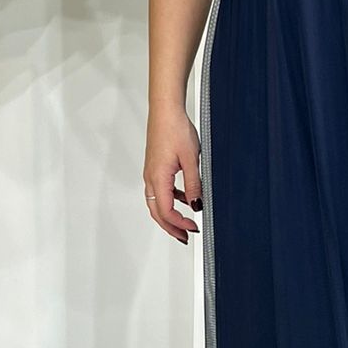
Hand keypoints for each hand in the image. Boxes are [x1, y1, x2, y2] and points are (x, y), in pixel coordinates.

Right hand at [144, 109, 202, 244]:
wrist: (165, 111)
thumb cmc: (174, 129)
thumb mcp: (191, 159)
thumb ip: (193, 185)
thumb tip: (196, 205)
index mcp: (158, 178)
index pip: (166, 211)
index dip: (180, 224)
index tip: (194, 227)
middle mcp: (151, 178)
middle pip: (157, 212)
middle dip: (171, 227)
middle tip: (184, 237)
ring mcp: (151, 172)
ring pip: (157, 202)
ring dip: (170, 215)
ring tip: (185, 222)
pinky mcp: (155, 167)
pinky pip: (160, 190)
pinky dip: (171, 199)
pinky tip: (184, 198)